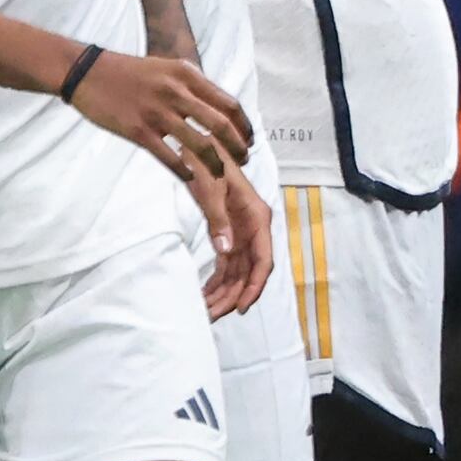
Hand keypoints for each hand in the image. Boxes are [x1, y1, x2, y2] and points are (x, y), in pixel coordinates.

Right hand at [74, 48, 253, 180]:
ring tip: (222, 174)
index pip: (228, 103)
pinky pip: (169, 157)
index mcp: (187, 74)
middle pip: (221, 125)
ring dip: (216, 164)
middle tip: (244, 161)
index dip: (244, 126)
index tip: (250, 140)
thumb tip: (218, 108)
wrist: (88, 72)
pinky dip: (185, 171)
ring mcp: (157, 112)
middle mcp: (176, 91)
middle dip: (237, 147)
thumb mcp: (167, 69)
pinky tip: (191, 177)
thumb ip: (192, 86)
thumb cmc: (130, 73)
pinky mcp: (138, 131)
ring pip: (199, 144)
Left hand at [192, 164, 274, 314]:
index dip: (254, 287)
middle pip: (249, 272)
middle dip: (232, 296)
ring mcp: (240, 232)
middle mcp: (253, 229)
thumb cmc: (207, 161)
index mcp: (257, 217)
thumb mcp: (211, 186)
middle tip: (211, 316)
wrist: (197, 145)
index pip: (263, 260)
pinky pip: (226, 264)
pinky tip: (204, 294)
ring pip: (237, 272)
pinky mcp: (227, 233)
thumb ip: (218, 218)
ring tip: (205, 311)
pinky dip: (216, 280)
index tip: (240, 308)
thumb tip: (225, 251)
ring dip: (223, 292)